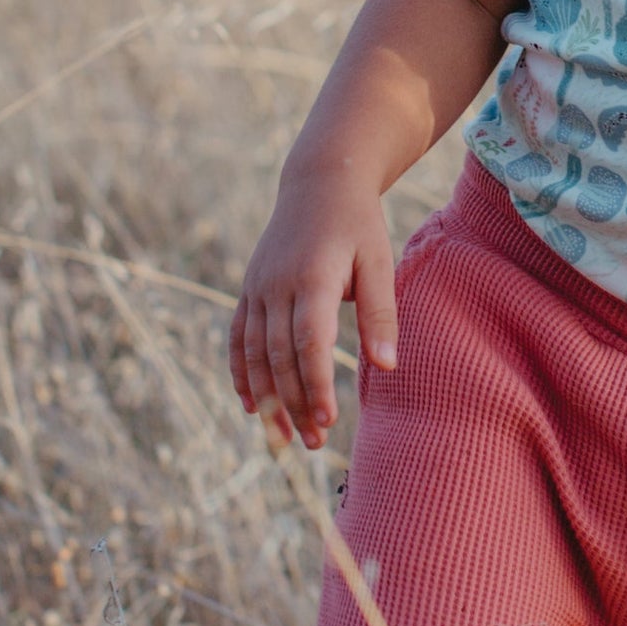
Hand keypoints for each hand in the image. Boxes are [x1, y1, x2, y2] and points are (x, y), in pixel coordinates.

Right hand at [228, 164, 396, 451]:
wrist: (319, 182)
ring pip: (254, 354)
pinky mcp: (249, 289)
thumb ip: (381, 313)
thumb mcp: (378, 261)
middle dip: (294, 403)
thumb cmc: (358, 225)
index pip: (309, 343)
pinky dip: (241, 373)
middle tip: (315, 443)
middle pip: (279, 357)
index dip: (316, 384)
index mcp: (313, 278)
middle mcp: (277, 285)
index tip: (328, 420)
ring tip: (285, 437)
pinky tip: (252, 406)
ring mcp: (257, 288)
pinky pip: (238, 338)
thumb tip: (388, 366)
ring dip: (268, 398)